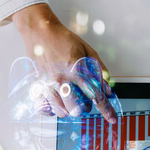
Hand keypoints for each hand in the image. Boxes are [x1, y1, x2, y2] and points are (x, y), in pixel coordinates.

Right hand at [12, 4, 116, 122]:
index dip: (106, 110)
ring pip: (62, 112)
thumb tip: (109, 90)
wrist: (40, 31)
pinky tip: (58, 102)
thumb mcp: (88, 51)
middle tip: (84, 98)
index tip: (112, 118)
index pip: (96, 96)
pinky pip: (45, 109)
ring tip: (70, 98)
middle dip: (86, 108)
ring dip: (70, 109)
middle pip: (78, 109)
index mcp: (77, 70)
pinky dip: (53, 110)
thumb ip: (100, 71)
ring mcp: (48, 84)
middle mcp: (62, 80)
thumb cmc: (65, 40)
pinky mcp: (37, 86)